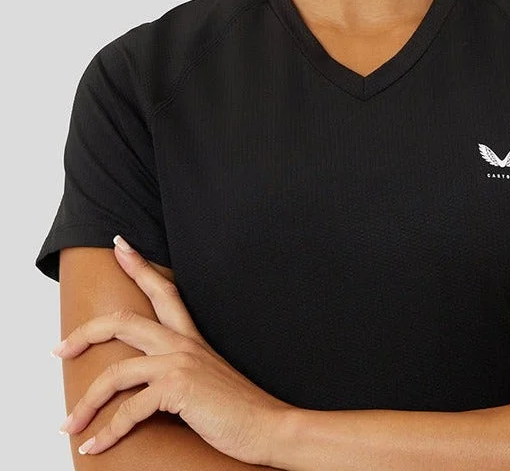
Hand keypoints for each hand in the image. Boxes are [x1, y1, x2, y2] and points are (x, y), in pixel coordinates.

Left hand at [53, 236, 295, 463]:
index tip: (120, 245)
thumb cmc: (239, 408)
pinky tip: (95, 446)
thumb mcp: (207, 379)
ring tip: (69, 425)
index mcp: (191, 338)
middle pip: (124, 322)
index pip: (163, 291)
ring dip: (86, 403)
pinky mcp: (177, 389)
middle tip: (59, 348)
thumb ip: (183, 371)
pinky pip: (128, 410)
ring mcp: (179, 363)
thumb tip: (152, 384)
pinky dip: (106, 432)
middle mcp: (183, 344)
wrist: (267, 425)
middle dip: (85, 333)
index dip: (138, 266)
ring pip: (115, 373)